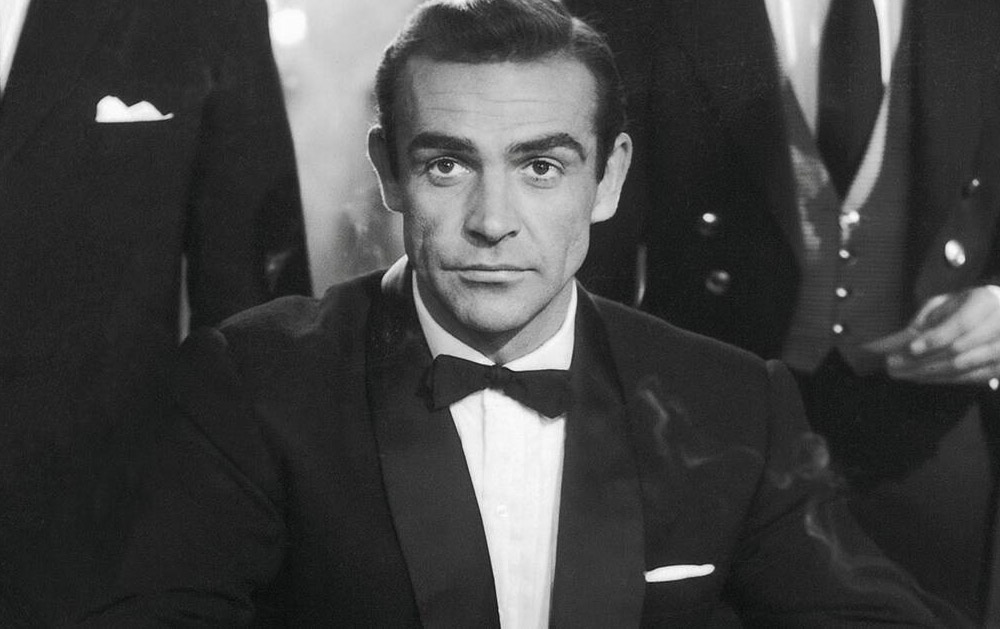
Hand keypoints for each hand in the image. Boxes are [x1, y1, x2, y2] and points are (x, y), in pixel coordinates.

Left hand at [863, 286, 999, 385]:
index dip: (936, 338)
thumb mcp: (944, 303)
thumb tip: (903, 341)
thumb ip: (926, 319)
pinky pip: (971, 378)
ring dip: (929, 372)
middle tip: (894, 365)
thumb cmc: (964, 306)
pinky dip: (943, 379)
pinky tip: (920, 377)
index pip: (962, 324)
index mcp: (986, 301)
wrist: (997, 315)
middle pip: (960, 348)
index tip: (911, 348)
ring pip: (964, 366)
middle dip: (924, 359)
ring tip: (901, 373)